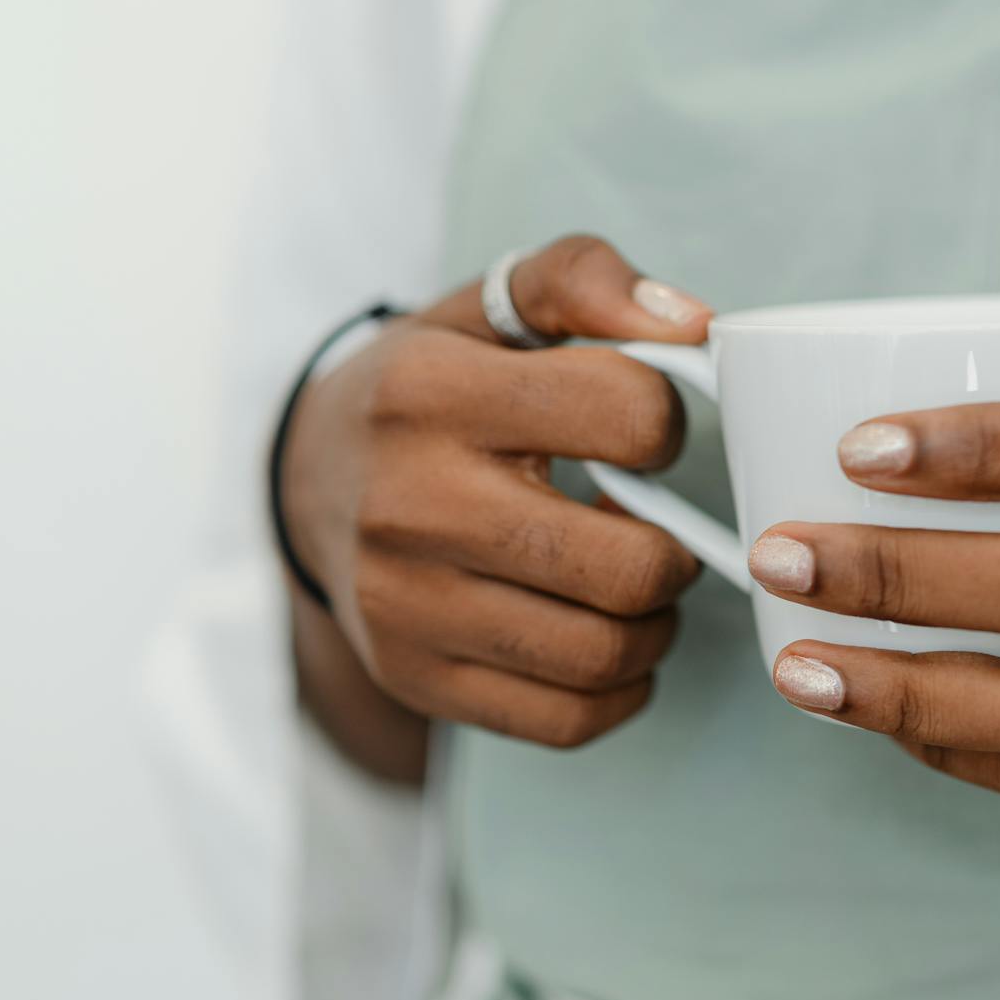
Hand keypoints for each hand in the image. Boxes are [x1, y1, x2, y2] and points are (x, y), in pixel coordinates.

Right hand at [282, 235, 711, 749]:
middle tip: (656, 528)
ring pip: (606, 654)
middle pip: (629, 566)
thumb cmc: (432, 390)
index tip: (642, 431)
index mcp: (432, 395)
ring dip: (656, 626)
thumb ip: (587, 280)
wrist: (309, 482)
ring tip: (633, 585)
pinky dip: (619, 690)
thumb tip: (691, 321)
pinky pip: (569, 719)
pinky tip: (605, 639)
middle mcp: (409, 506)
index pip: (628, 416)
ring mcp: (406, 606)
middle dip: (676, 550)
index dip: (667, 422)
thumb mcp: (490, 307)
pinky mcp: (416, 679)